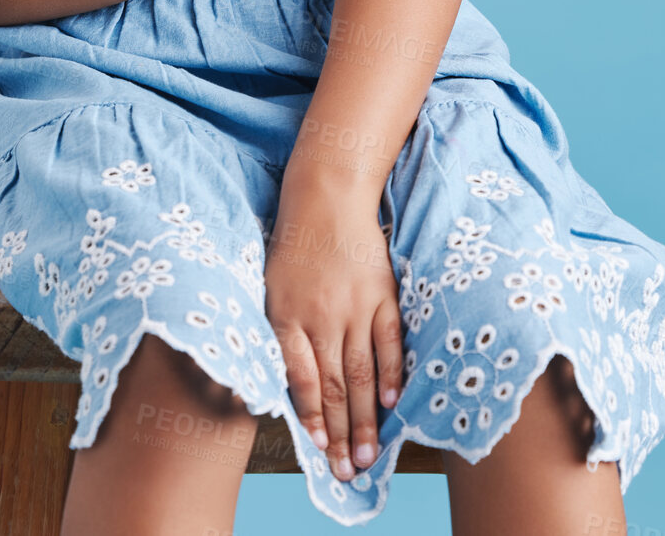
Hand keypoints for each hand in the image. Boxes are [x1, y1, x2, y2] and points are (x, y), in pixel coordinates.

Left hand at [264, 169, 403, 481]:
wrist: (326, 193)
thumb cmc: (293, 242)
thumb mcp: (271, 285)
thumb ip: (279, 331)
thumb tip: (285, 378)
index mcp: (287, 315)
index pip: (302, 378)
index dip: (312, 416)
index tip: (319, 447)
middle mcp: (321, 316)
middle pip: (335, 385)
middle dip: (341, 433)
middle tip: (347, 470)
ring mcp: (355, 305)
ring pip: (362, 372)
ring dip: (367, 417)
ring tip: (370, 453)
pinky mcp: (381, 293)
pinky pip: (389, 340)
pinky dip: (392, 372)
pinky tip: (393, 401)